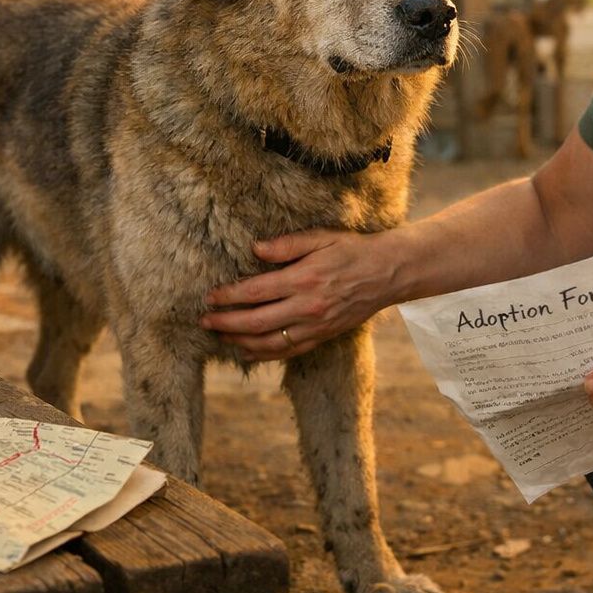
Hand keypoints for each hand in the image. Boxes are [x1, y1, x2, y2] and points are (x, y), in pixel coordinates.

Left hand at [201, 228, 391, 360]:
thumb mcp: (322, 237)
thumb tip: (256, 249)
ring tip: (220, 337)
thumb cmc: (353, 249)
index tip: (210, 297)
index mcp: (303, 279)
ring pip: (269, 342)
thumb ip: (288, 244)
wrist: (388, 273)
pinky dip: (265, 354)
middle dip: (226, 323)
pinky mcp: (322, 336)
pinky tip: (248, 352)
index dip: (228, 296)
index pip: (255, 292)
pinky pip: (288, 351)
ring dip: (240, 342)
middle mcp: (307, 307)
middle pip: (256, 322)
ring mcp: (315, 326)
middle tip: (204, 321)